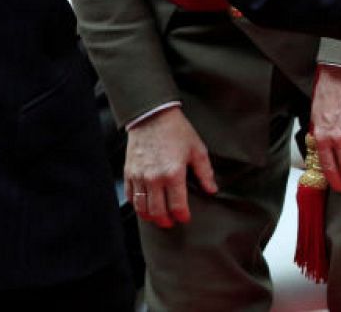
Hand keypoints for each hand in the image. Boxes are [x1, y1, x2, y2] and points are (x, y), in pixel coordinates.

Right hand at [125, 106, 217, 228]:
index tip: (185, 218)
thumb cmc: (177, 131)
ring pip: (142, 207)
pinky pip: (131, 196)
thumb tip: (211, 189)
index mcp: (174, 174)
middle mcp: (154, 178)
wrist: (152, 117)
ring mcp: (139, 177)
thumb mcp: (197, 150)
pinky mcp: (129, 173)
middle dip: (165, 221)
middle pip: (157, 211)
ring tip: (157, 217)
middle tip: (171, 222)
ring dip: (150, 216)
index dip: (182, 216)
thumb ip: (205, 172)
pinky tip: (143, 206)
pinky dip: (137, 205)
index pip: (177, 205)